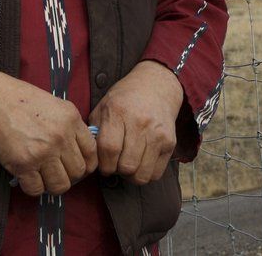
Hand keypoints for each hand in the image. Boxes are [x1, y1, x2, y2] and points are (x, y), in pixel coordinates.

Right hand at [0, 60, 96, 195]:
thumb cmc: (16, 97)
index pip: (92, 151)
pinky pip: (37, 190)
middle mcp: (61, 136)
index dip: (85, 162)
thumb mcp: (51, 103)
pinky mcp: (23, 164)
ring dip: (51, 184)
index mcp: (71, 118)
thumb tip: (75, 150)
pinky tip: (25, 176)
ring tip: (41, 176)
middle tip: (54, 170)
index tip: (73, 164)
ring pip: (61, 185)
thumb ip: (67, 124)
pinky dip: (32, 187)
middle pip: (79, 171)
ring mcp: (43, 152)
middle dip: (68, 174)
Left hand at [89, 60, 183, 184]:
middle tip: (115, 163)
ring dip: (131, 175)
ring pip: (142, 175)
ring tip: (128, 163)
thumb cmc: (124, 99)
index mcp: (118, 112)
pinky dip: (145, 174)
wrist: (156, 86)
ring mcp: (157, 134)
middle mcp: (140, 123)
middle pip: (126, 166)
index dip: (103, 164)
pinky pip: (155, 174)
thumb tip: (91, 157)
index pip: (109, 149)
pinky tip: (140, 161)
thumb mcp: (103, 107)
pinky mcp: (170, 143)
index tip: (103, 165)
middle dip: (117, 170)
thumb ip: (94, 131)